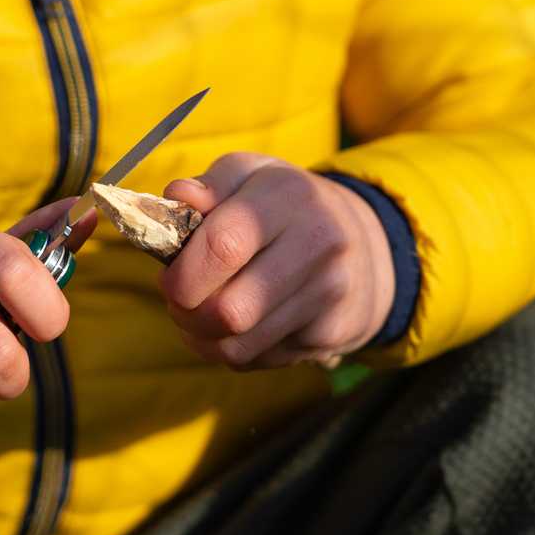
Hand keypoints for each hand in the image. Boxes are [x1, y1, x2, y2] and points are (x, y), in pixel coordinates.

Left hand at [161, 153, 394, 369]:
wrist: (366, 245)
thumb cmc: (287, 206)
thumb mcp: (252, 175)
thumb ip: (210, 184)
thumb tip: (178, 196)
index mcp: (289, 195)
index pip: (223, 246)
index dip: (182, 271)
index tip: (168, 274)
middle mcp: (317, 244)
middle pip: (229, 310)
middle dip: (186, 312)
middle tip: (179, 300)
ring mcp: (329, 292)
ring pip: (239, 345)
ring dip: (201, 337)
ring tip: (197, 315)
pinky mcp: (330, 332)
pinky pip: (257, 358)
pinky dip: (230, 349)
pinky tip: (232, 326)